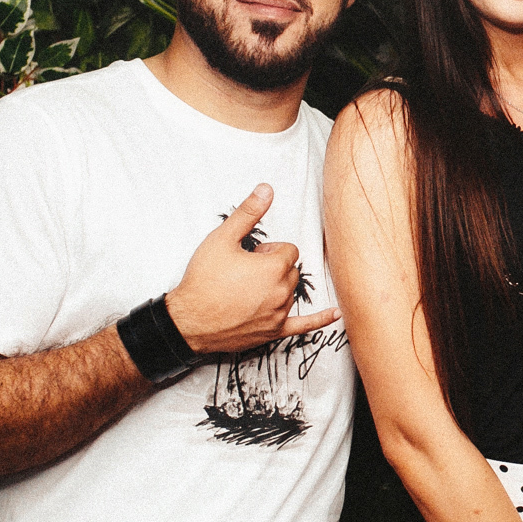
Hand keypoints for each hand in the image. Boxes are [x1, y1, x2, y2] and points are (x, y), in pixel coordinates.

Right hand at [166, 184, 338, 355]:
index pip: (289, 251)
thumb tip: (266, 189)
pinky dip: (319, 320)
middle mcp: (282, 292)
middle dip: (273, 268)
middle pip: (291, 272)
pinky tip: (333, 314)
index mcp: (274, 268)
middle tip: (244, 273)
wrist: (188, 321)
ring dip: (276, 288)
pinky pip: (305, 326)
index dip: (269, 251)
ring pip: (290, 293)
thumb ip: (248, 213)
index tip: (250, 257)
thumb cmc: (203, 281)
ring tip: (246, 290)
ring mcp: (279, 314)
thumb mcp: (222, 239)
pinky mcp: (274, 332)